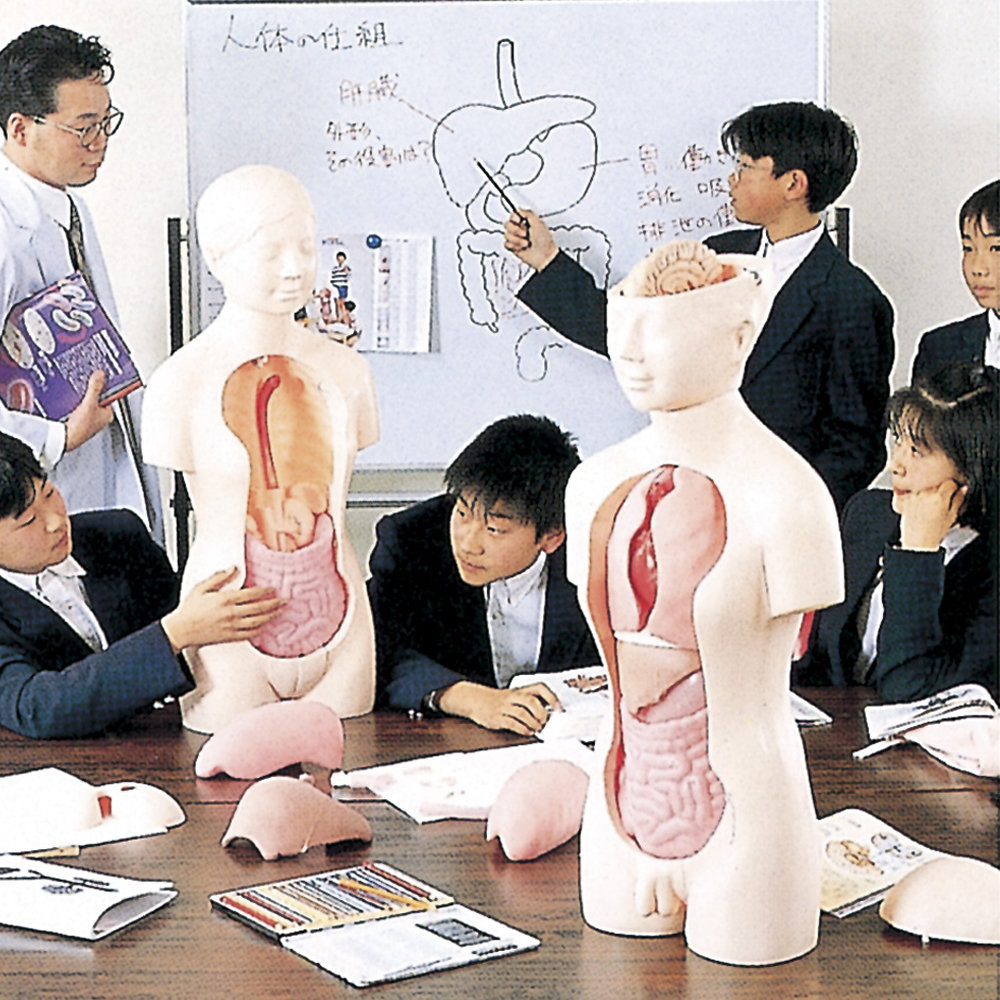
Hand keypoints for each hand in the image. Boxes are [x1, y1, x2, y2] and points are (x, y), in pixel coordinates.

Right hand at [64, 371, 113, 450]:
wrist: (64, 440)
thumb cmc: (80, 428)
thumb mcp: (89, 404)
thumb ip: (95, 388)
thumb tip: (100, 375)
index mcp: (108, 414)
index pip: (109, 396)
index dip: (103, 386)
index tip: (98, 376)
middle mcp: (100, 418)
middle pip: (97, 398)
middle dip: (90, 390)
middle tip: (84, 381)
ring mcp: (89, 420)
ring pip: (87, 402)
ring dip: (81, 396)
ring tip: (75, 389)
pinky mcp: (79, 421)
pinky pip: (78, 407)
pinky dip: (74, 402)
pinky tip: (68, 399)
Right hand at [160, 567, 284, 651]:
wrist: (181, 630)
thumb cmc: (189, 609)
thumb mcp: (202, 588)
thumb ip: (219, 577)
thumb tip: (233, 568)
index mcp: (225, 599)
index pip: (251, 594)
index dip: (264, 591)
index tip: (273, 589)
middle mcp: (230, 613)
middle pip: (258, 608)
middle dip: (273, 603)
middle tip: (283, 600)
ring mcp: (231, 626)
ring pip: (257, 621)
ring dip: (271, 616)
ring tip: (280, 612)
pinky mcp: (230, 637)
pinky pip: (249, 634)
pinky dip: (260, 629)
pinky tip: (266, 626)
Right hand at [437, 680, 560, 735]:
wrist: (475, 700)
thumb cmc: (499, 700)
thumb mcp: (514, 696)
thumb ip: (529, 702)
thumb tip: (549, 712)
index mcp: (519, 690)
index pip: (539, 688)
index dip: (551, 696)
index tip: (558, 706)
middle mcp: (512, 697)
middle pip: (531, 701)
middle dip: (541, 713)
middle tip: (544, 721)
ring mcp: (504, 707)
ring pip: (522, 714)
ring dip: (533, 723)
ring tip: (536, 728)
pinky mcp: (497, 718)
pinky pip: (512, 724)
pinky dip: (523, 729)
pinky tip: (527, 732)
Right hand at [503, 210, 558, 271]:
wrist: (544, 256)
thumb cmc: (544, 241)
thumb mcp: (538, 222)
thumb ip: (527, 213)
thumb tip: (518, 209)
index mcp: (526, 222)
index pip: (513, 215)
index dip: (513, 217)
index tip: (518, 220)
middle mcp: (520, 229)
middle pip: (507, 224)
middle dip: (515, 230)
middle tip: (525, 234)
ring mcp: (516, 238)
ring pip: (506, 235)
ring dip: (517, 240)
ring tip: (526, 243)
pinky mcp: (513, 247)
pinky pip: (506, 244)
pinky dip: (513, 246)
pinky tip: (520, 248)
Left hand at [898, 479, 966, 550]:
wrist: (918, 542)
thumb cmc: (935, 531)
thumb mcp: (952, 516)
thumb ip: (958, 500)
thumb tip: (963, 488)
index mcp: (940, 497)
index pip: (949, 483)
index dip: (953, 489)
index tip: (953, 494)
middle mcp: (925, 493)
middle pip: (937, 485)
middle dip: (941, 493)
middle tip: (941, 505)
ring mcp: (914, 496)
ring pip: (926, 489)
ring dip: (929, 495)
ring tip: (930, 509)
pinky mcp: (906, 500)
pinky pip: (915, 494)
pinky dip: (919, 499)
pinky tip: (921, 510)